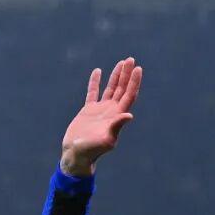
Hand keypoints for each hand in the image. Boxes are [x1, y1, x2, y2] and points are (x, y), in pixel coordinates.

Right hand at [60, 57, 142, 176]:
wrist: (77, 154)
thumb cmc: (92, 150)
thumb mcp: (106, 139)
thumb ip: (117, 126)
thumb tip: (129, 115)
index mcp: (117, 117)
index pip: (129, 96)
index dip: (134, 82)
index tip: (137, 68)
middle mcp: (111, 112)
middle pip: (122, 89)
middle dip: (127, 75)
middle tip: (131, 59)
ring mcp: (100, 111)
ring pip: (111, 89)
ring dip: (116, 76)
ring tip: (122, 62)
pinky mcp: (88, 111)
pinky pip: (93, 92)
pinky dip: (95, 82)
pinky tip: (98, 71)